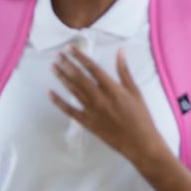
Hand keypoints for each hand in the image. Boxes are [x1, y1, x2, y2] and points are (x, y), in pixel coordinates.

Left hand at [50, 46, 166, 167]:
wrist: (139, 142)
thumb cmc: (140, 116)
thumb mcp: (135, 91)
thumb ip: (124, 71)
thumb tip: (120, 52)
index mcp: (112, 88)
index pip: (92, 68)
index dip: (80, 57)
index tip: (70, 48)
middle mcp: (99, 98)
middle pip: (79, 78)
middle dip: (67, 64)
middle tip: (57, 55)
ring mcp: (91, 111)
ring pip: (73, 91)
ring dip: (62, 78)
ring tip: (53, 67)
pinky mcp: (87, 123)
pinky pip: (69, 111)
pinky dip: (59, 102)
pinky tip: (50, 93)